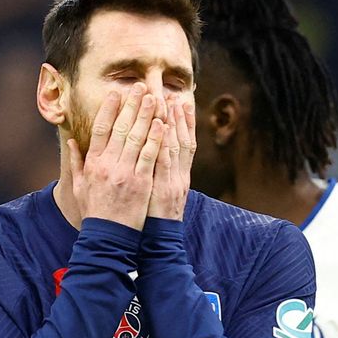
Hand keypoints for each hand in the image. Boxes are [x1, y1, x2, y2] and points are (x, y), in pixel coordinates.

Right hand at [68, 83, 164, 229]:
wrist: (108, 236)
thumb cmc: (94, 211)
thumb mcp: (79, 186)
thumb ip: (77, 162)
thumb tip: (71, 140)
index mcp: (94, 163)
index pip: (100, 129)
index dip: (109, 109)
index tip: (116, 93)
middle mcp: (108, 164)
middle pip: (121, 128)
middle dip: (131, 105)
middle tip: (140, 87)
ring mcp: (126, 173)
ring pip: (137, 138)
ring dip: (146, 115)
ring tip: (154, 98)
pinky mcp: (141, 182)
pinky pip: (150, 155)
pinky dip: (156, 138)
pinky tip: (162, 123)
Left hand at [147, 101, 195, 220]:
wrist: (160, 242)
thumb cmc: (155, 220)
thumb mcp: (160, 195)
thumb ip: (158, 175)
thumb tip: (153, 159)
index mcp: (179, 177)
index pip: (184, 145)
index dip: (183, 124)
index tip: (178, 103)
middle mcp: (179, 176)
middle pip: (182, 141)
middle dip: (179, 118)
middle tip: (174, 95)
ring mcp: (173, 181)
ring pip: (175, 147)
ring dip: (173, 124)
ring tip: (169, 102)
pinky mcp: (164, 188)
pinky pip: (163, 162)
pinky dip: (163, 143)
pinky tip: (161, 127)